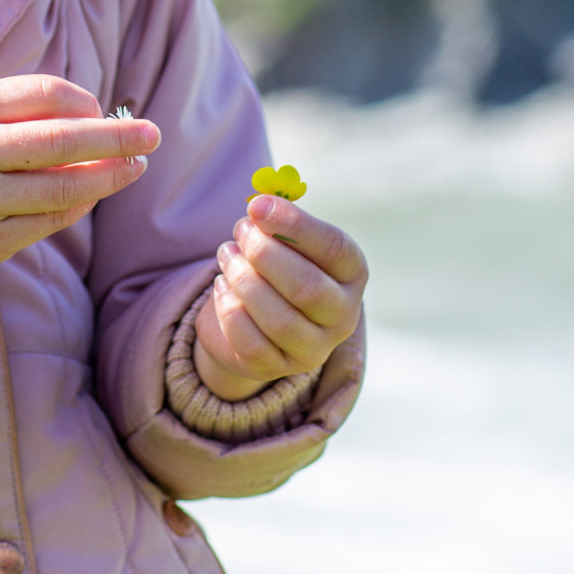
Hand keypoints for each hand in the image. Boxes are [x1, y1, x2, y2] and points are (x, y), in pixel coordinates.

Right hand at [0, 76, 158, 312]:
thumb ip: (14, 113)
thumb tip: (94, 116)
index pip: (46, 93)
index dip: (86, 101)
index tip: (103, 108)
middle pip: (64, 139)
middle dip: (118, 136)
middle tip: (154, 134)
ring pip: (66, 187)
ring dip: (109, 176)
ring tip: (134, 166)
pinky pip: (51, 222)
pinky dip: (78, 206)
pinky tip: (92, 194)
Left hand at [192, 196, 366, 401]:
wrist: (258, 321)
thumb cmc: (277, 267)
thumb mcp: (285, 241)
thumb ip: (278, 223)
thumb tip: (260, 206)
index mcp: (352, 274)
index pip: (334, 248)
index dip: (295, 224)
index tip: (258, 205)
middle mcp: (342, 315)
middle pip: (307, 287)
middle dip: (265, 253)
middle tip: (240, 230)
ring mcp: (314, 348)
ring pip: (278, 318)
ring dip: (243, 279)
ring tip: (226, 254)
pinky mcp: (277, 368)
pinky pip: (250, 343)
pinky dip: (229, 310)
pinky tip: (221, 286)